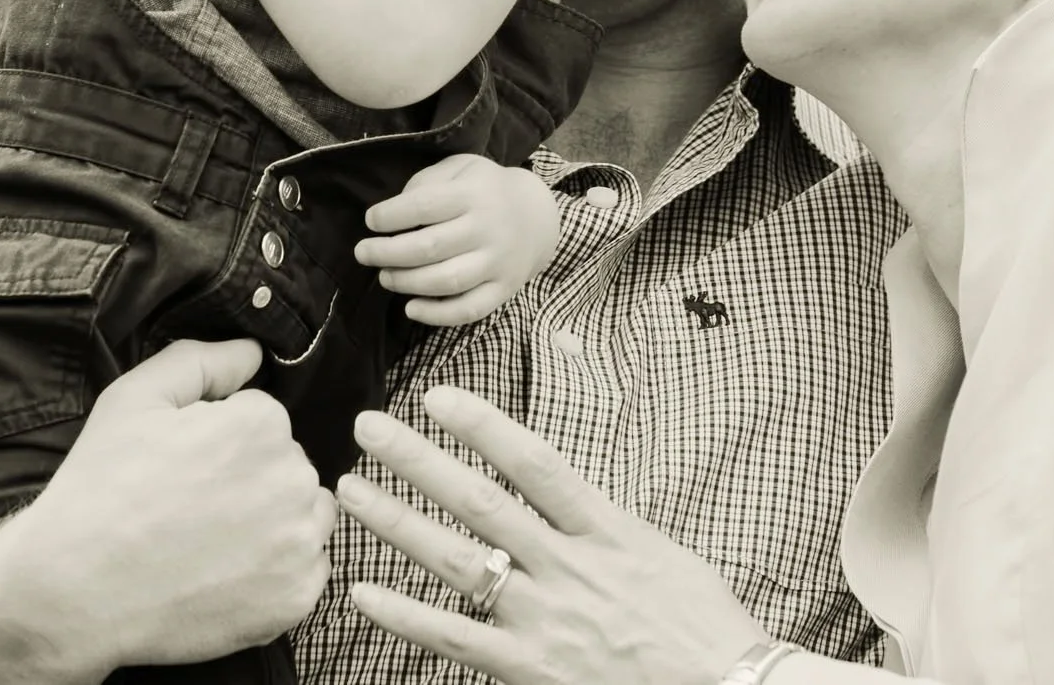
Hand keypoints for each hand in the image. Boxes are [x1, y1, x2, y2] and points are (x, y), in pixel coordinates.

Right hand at [0, 339, 336, 673]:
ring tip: (212, 542)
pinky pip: (306, 569)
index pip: (262, 420)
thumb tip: (252, 352)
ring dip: (275, 522)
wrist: (72, 593)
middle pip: (287, 465)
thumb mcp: (134, 399)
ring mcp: (298, 542)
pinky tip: (228, 576)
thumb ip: (202, 361)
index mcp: (261, 425)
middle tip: (192, 508)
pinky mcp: (295, 596)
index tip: (185, 468)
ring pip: (305, 514)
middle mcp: (293, 479)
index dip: (221, 441)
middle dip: (252, 478)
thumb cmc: (100, 490)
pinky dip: (277, 573)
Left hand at [338, 386, 768, 684]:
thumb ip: (602, 522)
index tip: (438, 396)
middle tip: (371, 428)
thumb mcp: (659, 551)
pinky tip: (365, 591)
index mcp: (606, 530)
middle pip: (481, 503)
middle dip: (419, 461)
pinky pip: (454, 638)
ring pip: (457, 562)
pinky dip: (406, 615)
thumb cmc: (700, 622)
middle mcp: (569, 567)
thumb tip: (557, 495)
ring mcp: (544, 619)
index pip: (535, 463)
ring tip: (353, 491)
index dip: (483, 425)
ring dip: (399, 523)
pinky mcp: (529, 667)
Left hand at [357, 155, 560, 325]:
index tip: (372, 220)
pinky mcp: (502, 290)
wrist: (537, 215)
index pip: (425, 206)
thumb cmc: (485, 189)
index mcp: (474, 194)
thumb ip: (428, 182)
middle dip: (387, 252)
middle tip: (363, 253)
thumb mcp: (461, 168)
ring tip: (385, 276)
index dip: (390, 216)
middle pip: (430, 247)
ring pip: (446, 281)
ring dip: (406, 283)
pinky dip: (437, 315)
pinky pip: (469, 310)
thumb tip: (395, 212)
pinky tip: (411, 308)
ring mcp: (498, 262)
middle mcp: (488, 229)